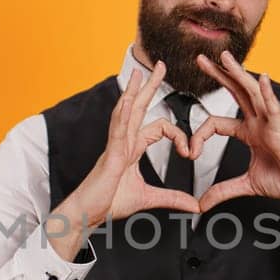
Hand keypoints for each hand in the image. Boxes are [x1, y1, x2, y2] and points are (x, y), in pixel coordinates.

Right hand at [57, 62, 197, 231]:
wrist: (85, 214)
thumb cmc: (108, 203)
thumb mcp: (148, 199)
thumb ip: (173, 198)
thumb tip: (195, 205)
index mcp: (131, 149)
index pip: (158, 128)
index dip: (178, 136)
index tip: (189, 152)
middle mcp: (123, 143)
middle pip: (139, 107)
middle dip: (149, 86)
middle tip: (159, 65)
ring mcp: (115, 147)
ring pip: (125, 112)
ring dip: (133, 91)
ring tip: (139, 72)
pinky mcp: (111, 156)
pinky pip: (117, 131)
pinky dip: (123, 114)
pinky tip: (128, 99)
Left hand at [188, 49, 279, 212]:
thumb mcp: (246, 185)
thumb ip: (222, 191)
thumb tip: (201, 204)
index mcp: (249, 132)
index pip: (217, 123)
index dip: (200, 135)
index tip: (191, 152)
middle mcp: (258, 122)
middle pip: (235, 92)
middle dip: (218, 75)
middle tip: (201, 59)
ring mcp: (270, 123)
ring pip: (252, 93)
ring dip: (238, 74)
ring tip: (225, 57)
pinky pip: (274, 109)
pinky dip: (268, 93)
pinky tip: (263, 78)